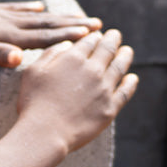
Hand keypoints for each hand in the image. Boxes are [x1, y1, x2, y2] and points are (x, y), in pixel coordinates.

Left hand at [0, 0, 102, 67]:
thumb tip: (21, 60)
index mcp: (9, 35)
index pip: (44, 37)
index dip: (68, 37)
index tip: (92, 35)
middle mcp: (10, 23)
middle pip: (47, 24)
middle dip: (73, 25)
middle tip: (98, 24)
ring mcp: (2, 15)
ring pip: (37, 17)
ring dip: (59, 17)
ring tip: (78, 15)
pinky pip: (18, 10)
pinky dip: (31, 9)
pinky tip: (40, 6)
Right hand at [16, 29, 137, 156]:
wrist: (46, 132)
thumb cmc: (34, 102)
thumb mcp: (33, 72)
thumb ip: (51, 54)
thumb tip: (67, 44)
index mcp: (73, 58)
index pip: (89, 40)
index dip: (94, 36)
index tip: (96, 34)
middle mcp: (93, 70)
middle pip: (107, 50)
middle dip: (112, 39)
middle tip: (115, 35)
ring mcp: (104, 89)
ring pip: (120, 67)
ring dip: (125, 56)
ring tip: (127, 50)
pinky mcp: (110, 107)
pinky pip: (125, 92)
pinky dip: (131, 83)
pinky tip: (133, 78)